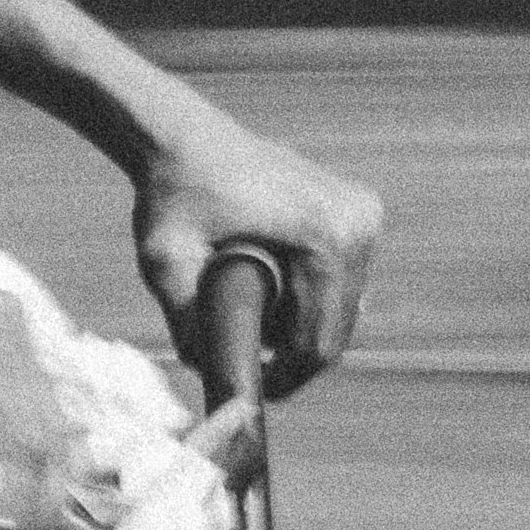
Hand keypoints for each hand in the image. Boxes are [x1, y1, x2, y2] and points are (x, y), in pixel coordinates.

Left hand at [132, 120, 382, 393]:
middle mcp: (358, 223)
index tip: (249, 390)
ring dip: (305, 332)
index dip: (286, 378)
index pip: (319, 340)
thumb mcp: (165, 259)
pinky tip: (274, 299)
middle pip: (338, 330)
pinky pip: (343, 282)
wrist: (185, 139)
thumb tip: (209, 373)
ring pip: (344, 310)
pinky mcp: (360, 212)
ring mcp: (365, 215)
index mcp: (325, 236)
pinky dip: (313, 301)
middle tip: (250, 372)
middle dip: (295, 359)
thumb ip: (184, 319)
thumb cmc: (173, 194)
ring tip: (256, 333)